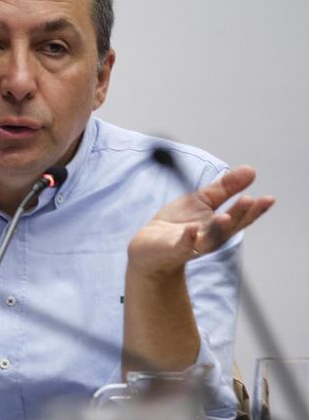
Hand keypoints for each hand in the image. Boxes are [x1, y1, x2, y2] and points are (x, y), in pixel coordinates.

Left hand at [129, 165, 274, 274]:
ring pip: (209, 238)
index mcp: (220, 226)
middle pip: (229, 226)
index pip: (241, 218)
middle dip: (239, 214)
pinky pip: (182, 245)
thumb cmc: (178, 224)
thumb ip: (225, 188)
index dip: (255, 209)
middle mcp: (211, 237)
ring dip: (218, 228)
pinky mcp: (173, 249)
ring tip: (225, 216)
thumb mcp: (202, 200)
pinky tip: (192, 229)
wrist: (150, 247)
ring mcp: (192, 245)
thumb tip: (251, 170)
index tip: (268, 199)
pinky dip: (188, 238)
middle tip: (250, 200)